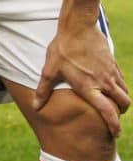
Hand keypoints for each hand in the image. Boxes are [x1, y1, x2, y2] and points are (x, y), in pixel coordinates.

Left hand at [36, 17, 132, 137]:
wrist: (79, 28)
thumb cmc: (62, 49)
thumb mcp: (49, 70)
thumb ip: (44, 91)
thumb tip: (36, 107)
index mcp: (89, 87)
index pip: (108, 111)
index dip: (114, 125)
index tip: (115, 133)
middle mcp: (104, 82)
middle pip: (123, 104)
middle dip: (121, 114)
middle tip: (114, 119)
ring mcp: (111, 73)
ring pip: (125, 93)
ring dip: (122, 101)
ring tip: (114, 105)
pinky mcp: (113, 64)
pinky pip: (123, 81)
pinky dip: (121, 88)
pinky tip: (112, 88)